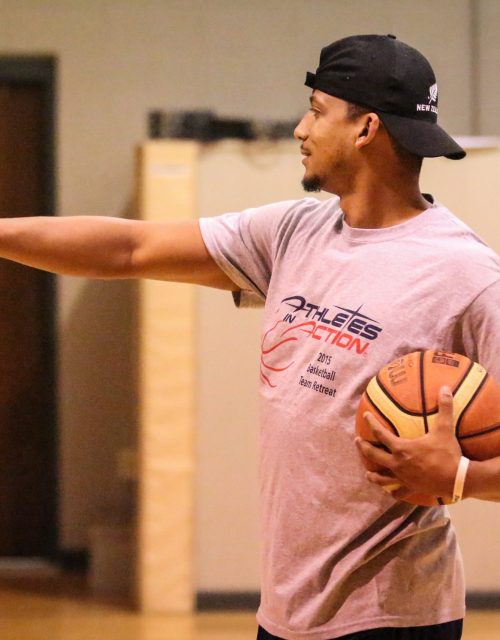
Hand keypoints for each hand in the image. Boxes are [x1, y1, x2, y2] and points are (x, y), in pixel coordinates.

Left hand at [355, 386, 461, 501]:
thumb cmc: (448, 454)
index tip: (365, 416)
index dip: (371, 424)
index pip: (381, 434)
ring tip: (367, 473)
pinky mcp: (411, 488)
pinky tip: (391, 493)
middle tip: (357, 442)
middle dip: (364, 448)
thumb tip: (445, 388)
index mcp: (402, 449)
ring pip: (382, 478)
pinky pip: (399, 492)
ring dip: (373, 475)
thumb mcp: (445, 429)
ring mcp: (403, 478)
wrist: (457, 479)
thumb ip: (444, 408)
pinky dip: (394, 492)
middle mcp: (398, 464)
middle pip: (374, 456)